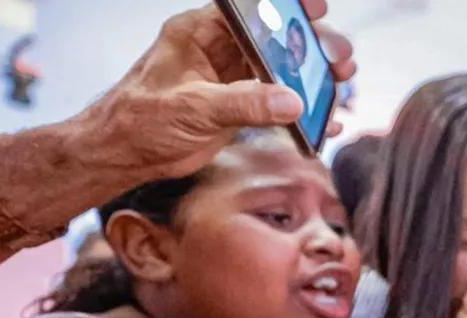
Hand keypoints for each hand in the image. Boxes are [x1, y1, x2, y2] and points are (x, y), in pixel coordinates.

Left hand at [72, 2, 356, 181]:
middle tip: (339, 59)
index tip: (316, 8)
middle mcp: (219, 50)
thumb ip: (244, 103)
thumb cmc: (140, 119)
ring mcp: (232, 79)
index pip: (249, 10)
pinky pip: (279, 105)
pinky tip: (324, 122)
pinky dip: (303, 113)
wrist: (126, 154)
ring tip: (340, 85)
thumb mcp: (193, 107)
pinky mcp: (240, 108)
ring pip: (282, 71)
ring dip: (313, 78)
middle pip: (275, 40)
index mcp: (200, 32)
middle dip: (311, 47)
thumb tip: (291, 102)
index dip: (285, 6)